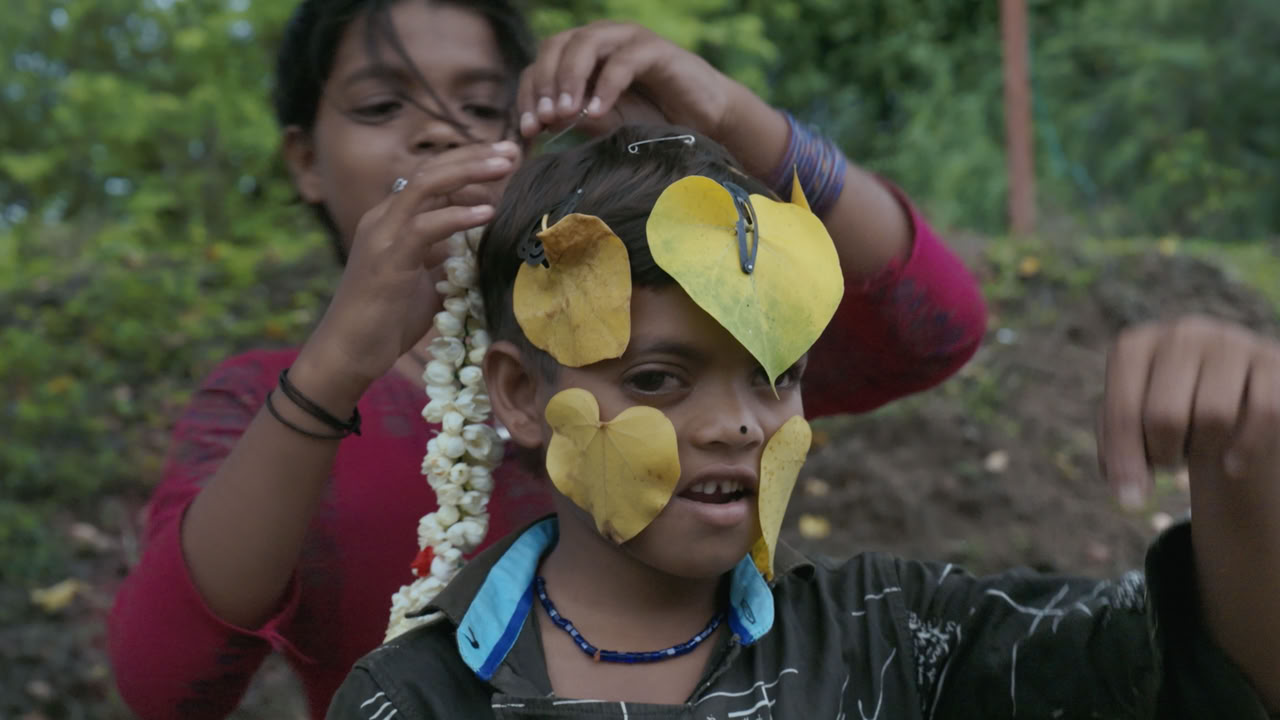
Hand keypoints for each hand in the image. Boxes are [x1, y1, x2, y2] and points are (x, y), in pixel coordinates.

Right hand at [291, 142, 521, 406]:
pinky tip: (488, 213)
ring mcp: (382, 234)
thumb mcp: (423, 280)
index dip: (468, 162)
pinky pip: (425, 225)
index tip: (505, 158)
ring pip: (426, 184)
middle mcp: (383, 217)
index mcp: (391, 219)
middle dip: (474, 155)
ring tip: (505, 165)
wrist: (348, 351)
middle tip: (512, 148)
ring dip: (469, 171)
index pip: (432, 176)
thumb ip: (444, 257)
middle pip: (431, 169)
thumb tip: (477, 248)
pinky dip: (458, 215)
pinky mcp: (387, 257)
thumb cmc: (386, 320)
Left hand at [517, 21, 737, 141]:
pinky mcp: (655, 49)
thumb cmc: (653, 119)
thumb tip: (540, 122)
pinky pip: (623, 60)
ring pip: (585, 44)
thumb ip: (575, 118)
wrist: (705, 121)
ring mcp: (627, 39)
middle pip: (556, 46)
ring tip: (565, 113)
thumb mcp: (605, 122)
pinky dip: (606, 86)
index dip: (528, 95)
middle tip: (543, 120)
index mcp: (581, 55)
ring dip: (569, 78)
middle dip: (544, 83)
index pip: (540, 64)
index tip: (528, 131)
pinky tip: (598, 112)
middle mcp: (601, 39)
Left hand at [1099, 315, 1279, 507]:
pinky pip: (1264, 413)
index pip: (1123, 410)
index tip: (1129, 497)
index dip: (1125, 460)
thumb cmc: (1167, 412)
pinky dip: (1246, 449)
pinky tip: (1232, 464)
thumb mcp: (1133, 427)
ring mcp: (1231, 342)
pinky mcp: (1273, 360)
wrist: (1226, 391)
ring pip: (1215, 417)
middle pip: (1166, 418)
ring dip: (1204, 450)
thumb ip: (1120, 458)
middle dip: (1165, 455)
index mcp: (1134, 347)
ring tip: (1198, 446)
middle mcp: (1181, 335)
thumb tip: (1129, 495)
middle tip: (1169, 461)